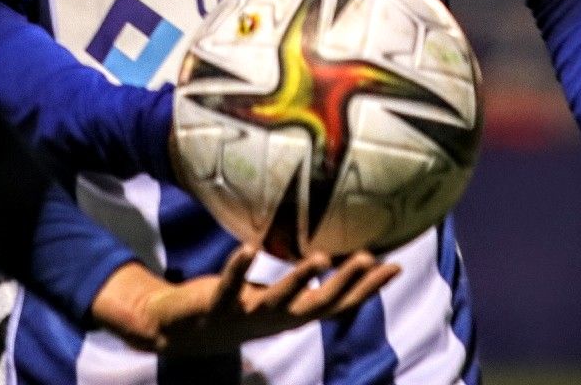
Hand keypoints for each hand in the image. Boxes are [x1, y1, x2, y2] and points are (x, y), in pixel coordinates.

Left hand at [92, 245, 398, 356]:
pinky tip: (247, 246)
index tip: (396, 265)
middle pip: (318, 305)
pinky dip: (239, 268)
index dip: (369, 288)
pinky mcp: (217, 306)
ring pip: (277, 300)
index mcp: (295, 316)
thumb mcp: (282, 300)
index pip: (340, 304)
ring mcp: (247, 315)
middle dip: (345, 283)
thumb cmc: (242, 308)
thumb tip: (339, 254)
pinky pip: (229, 286)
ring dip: (299, 280)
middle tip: (369, 257)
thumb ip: (309, 287)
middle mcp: (277, 319)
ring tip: (320, 257)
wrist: (184, 333)